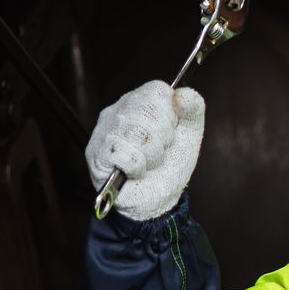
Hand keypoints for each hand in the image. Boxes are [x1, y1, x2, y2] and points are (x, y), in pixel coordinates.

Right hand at [85, 81, 205, 219]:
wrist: (157, 199)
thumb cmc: (170, 164)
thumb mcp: (189, 134)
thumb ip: (192, 109)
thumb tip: (182, 93)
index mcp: (140, 101)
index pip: (158, 90)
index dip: (171, 115)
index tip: (170, 131)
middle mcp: (118, 111)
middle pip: (148, 110)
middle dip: (163, 138)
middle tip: (158, 151)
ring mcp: (104, 131)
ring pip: (137, 132)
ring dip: (152, 155)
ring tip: (147, 162)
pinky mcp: (96, 154)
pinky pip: (125, 154)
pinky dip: (137, 168)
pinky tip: (134, 171)